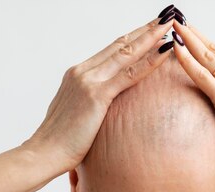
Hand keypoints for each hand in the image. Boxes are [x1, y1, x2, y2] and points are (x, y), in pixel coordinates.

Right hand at [23, 16, 175, 173]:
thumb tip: (102, 109)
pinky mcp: (96, 95)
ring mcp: (88, 81)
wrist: (43, 153)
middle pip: (120, 44)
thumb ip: (89, 105)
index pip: (111, 50)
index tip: (150, 29)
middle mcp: (82, 72)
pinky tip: (165, 53)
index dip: (133, 37)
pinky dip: (149, 62)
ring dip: (151, 37)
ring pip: (127, 53)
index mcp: (77, 75)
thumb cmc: (60, 143)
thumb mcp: (76, 116)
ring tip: (170, 25)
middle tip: (167, 16)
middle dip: (146, 29)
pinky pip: (129, 74)